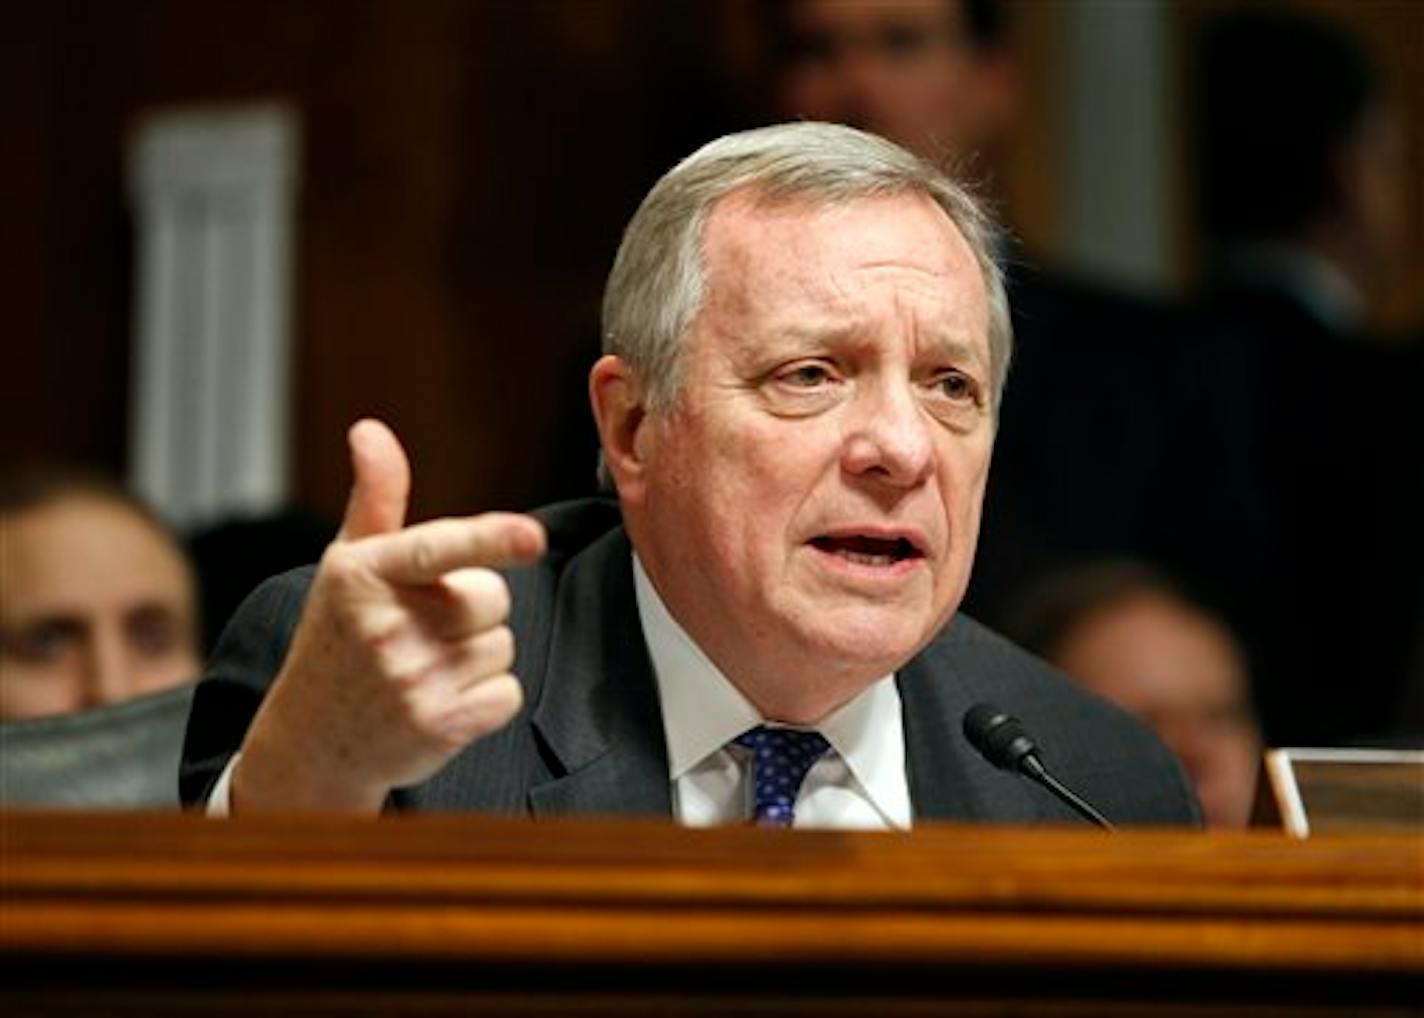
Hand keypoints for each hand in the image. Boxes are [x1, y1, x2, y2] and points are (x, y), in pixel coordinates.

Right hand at [232, 419, 545, 812]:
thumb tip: (370, 430)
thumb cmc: (339, 639)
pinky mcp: (439, 725)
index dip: (490, 540)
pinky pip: (508, 691)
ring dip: (477, 654)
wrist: (313, 742)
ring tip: (425, 667)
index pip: (439, 548)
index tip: (532, 536)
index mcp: (365, 575)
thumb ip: (376, 499)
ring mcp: (412, 680)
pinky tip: (443, 701)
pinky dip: (488, 698)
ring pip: (502, 644)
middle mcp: (385, 627)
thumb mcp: (348, 566)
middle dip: (472, 609)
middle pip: (493, 598)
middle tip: (421, 629)